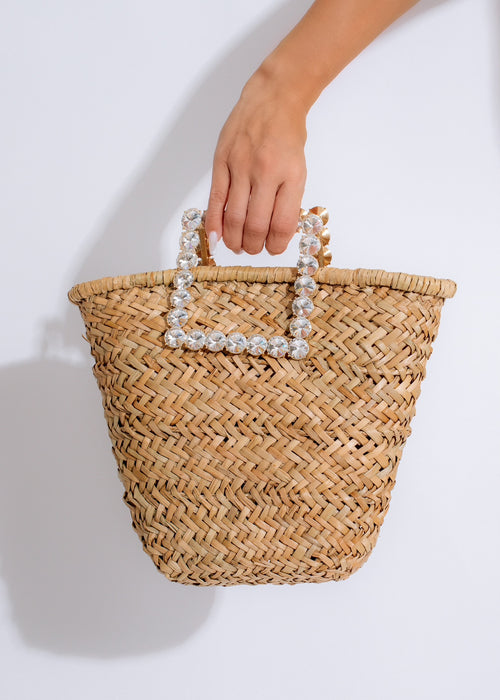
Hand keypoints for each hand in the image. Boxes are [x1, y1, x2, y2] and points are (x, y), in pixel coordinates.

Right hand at [204, 68, 307, 255]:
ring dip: (236, 240)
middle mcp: (266, 172)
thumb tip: (274, 233)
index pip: (283, 224)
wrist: (273, 98)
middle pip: (256, 225)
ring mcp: (241, 166)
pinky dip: (214, 223)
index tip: (273, 248)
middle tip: (254, 249)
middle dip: (255, 246)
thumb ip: (287, 199)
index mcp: (291, 176)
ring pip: (235, 217)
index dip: (276, 244)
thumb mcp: (298, 168)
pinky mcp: (221, 161)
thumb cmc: (287, 136)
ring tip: (238, 246)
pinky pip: (216, 200)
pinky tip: (216, 238)